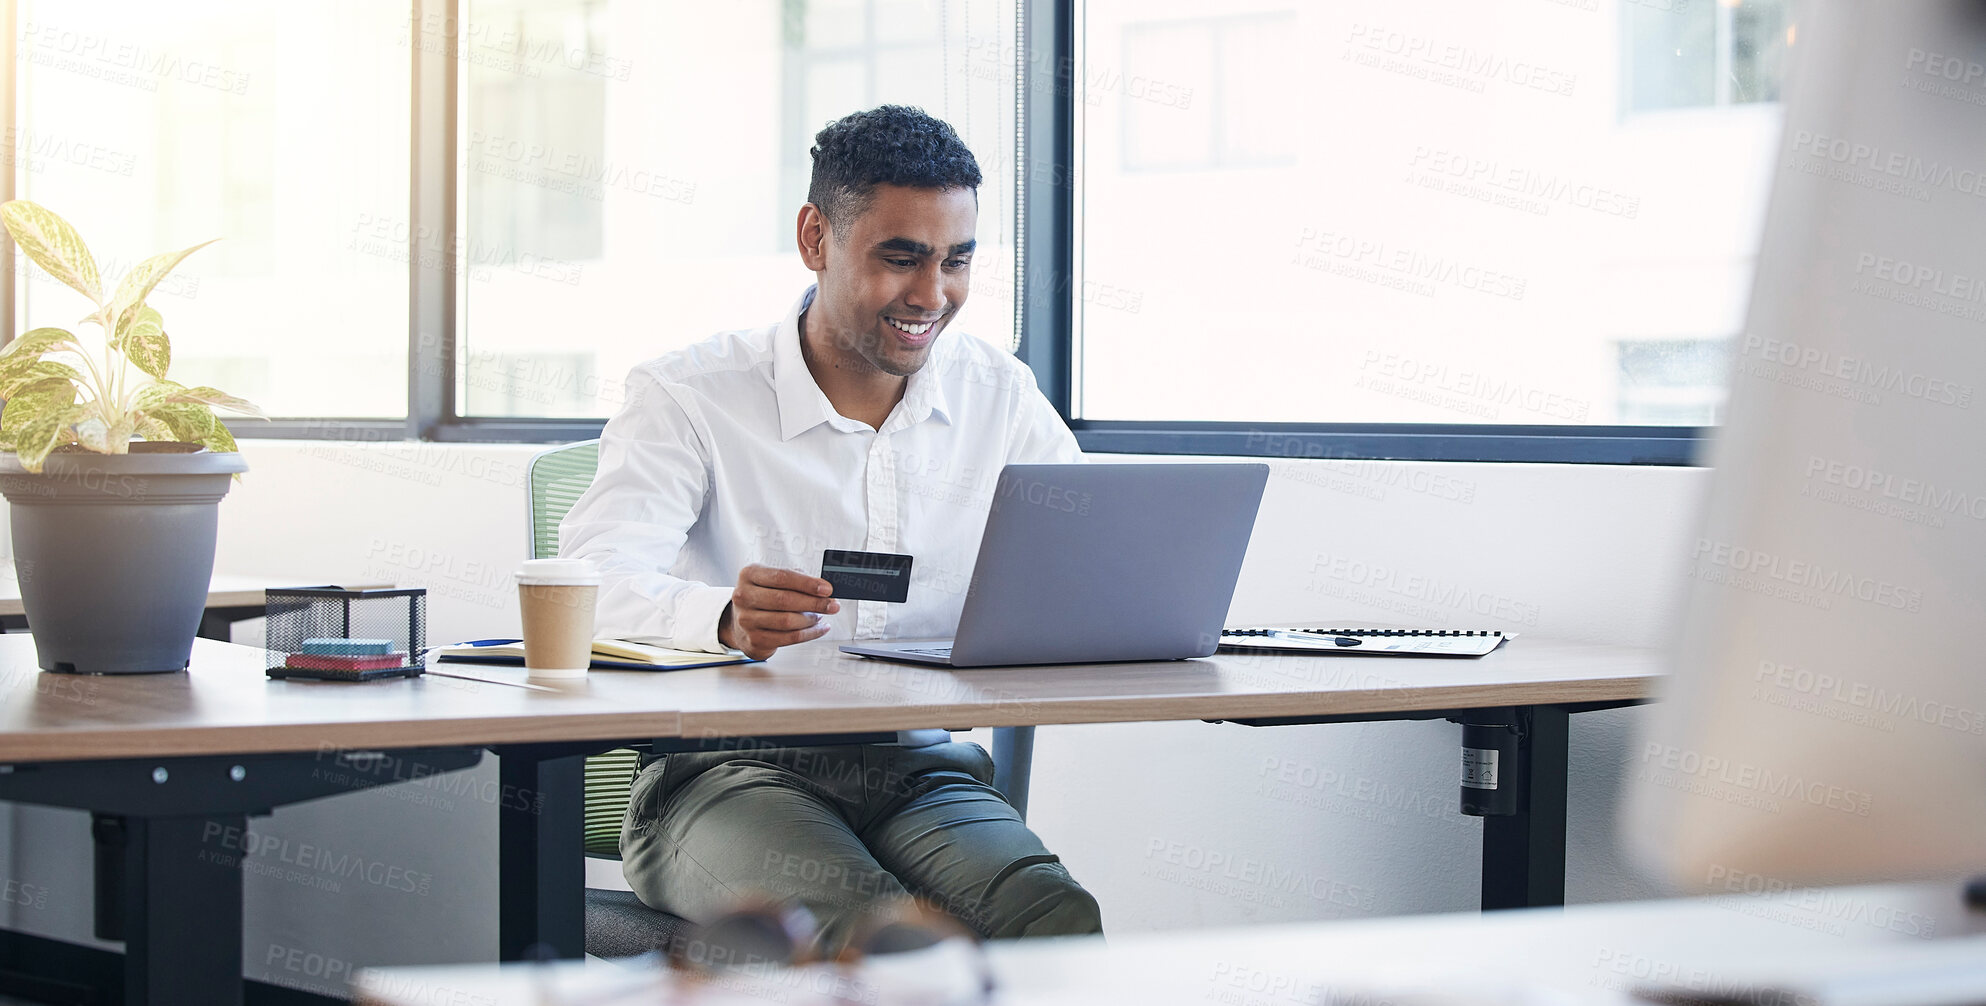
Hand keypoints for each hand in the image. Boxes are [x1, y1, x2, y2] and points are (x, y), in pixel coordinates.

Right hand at [718, 564, 839, 659]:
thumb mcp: (772, 580)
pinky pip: (789, 638)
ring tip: (821, 615)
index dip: (807, 583)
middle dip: (814, 603)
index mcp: (750, 575)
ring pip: (787, 621)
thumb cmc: (762, 596)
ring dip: (811, 619)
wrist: (740, 621)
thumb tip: (823, 587)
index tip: (826, 589)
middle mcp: (744, 596)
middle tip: (832, 605)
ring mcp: (747, 620)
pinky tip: (817, 628)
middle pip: (785, 600)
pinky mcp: (754, 639)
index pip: (782, 577)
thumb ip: (796, 579)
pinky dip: (809, 634)